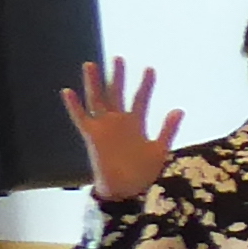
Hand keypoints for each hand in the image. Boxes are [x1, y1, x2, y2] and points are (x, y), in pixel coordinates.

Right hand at [58, 59, 179, 201]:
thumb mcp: (160, 149)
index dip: (145, 85)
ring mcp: (104, 127)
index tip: (150, 69)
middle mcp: (118, 122)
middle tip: (118, 58)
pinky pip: (81, 118)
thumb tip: (179, 109)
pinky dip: (74, 106)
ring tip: (92, 64)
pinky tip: (68, 91)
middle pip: (116, 94)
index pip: (140, 99)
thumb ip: (168, 129)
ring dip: (94, 83)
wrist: (127, 190)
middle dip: (117, 76)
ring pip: (98, 100)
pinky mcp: (92, 136)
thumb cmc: (143, 172)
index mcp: (135, 124)